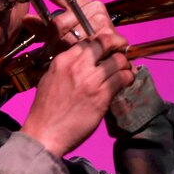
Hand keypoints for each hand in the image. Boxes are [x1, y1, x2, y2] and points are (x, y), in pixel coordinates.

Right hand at [18, 0, 134, 157]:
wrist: (45, 134)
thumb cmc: (46, 110)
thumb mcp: (51, 78)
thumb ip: (67, 65)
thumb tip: (85, 59)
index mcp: (63, 60)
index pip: (89, 40)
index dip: (102, 41)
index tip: (108, 46)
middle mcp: (77, 66)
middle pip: (106, 42)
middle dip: (118, 43)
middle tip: (122, 49)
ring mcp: (91, 80)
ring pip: (118, 60)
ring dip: (125, 63)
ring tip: (126, 69)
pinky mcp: (101, 96)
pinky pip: (123, 78)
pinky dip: (128, 77)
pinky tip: (127, 80)